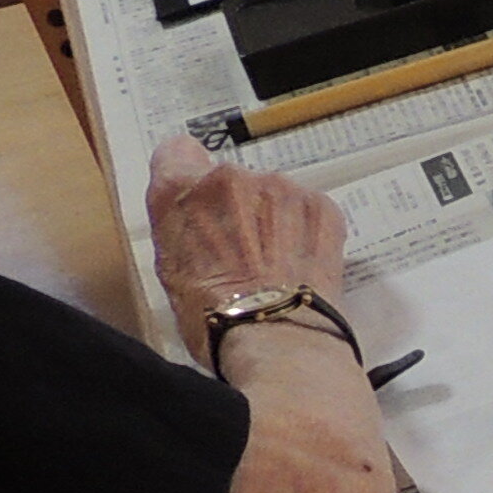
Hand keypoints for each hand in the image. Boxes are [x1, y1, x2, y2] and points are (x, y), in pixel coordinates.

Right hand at [148, 131, 351, 359]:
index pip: (177, 152)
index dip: (188, 175)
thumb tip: (192, 215)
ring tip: (274, 264)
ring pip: (272, 193)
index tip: (198, 198)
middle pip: (230, 178)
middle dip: (235, 206)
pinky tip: (300, 264)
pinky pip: (307, 208)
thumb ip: (180, 225)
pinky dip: (305, 229)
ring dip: (273, 217)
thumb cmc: (215, 317)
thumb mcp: (171, 270)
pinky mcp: (320, 204)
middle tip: (241, 250)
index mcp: (180, 190)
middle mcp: (228, 177)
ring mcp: (279, 187)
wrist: (278, 339)